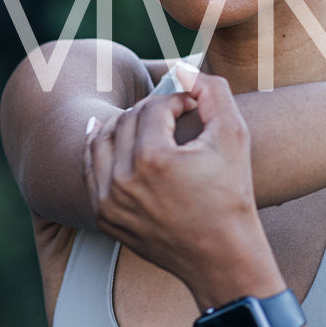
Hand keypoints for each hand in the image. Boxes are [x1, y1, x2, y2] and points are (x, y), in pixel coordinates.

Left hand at [83, 68, 259, 282]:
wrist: (221, 256)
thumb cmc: (232, 195)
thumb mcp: (234, 136)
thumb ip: (214, 92)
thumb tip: (188, 71)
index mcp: (154, 159)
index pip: (154, 106)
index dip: (177, 99)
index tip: (193, 107)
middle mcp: (123, 180)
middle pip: (127, 119)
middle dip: (152, 110)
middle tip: (174, 115)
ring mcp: (108, 201)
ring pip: (101, 140)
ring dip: (123, 124)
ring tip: (149, 125)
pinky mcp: (103, 216)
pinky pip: (91, 169)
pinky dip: (101, 149)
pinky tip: (114, 136)